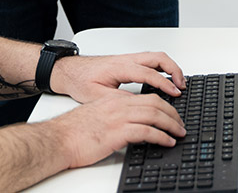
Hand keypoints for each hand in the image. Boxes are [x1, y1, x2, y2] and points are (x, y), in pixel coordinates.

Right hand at [48, 91, 186, 168]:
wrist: (57, 140)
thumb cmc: (72, 132)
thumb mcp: (97, 117)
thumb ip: (113, 117)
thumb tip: (130, 126)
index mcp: (113, 99)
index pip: (146, 97)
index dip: (163, 105)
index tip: (171, 115)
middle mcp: (117, 104)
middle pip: (154, 103)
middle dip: (172, 114)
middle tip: (180, 124)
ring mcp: (117, 118)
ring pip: (154, 114)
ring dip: (171, 124)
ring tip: (179, 133)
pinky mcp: (116, 132)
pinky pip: (146, 131)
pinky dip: (161, 136)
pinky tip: (167, 142)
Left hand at [49, 51, 185, 103]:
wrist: (69, 71)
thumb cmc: (80, 81)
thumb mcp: (97, 96)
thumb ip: (119, 100)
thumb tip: (138, 106)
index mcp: (119, 67)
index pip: (149, 73)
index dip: (164, 84)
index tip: (175, 93)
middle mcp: (126, 59)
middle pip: (158, 58)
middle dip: (174, 71)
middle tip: (182, 86)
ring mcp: (128, 58)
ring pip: (156, 57)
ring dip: (170, 68)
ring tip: (178, 84)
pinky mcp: (128, 61)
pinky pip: (151, 60)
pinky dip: (163, 68)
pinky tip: (166, 79)